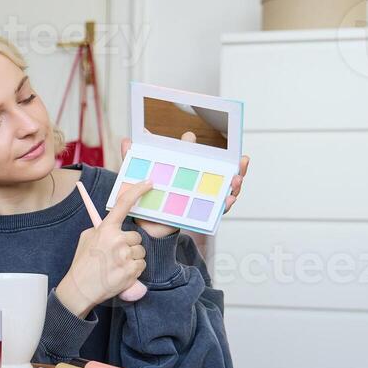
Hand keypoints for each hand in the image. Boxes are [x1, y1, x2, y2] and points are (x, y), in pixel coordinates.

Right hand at [56, 178, 149, 317]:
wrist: (80, 289)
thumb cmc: (83, 263)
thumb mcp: (87, 238)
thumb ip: (102, 228)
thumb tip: (114, 222)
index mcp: (105, 229)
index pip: (123, 205)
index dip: (138, 191)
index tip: (149, 182)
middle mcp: (117, 240)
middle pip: (136, 237)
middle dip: (130, 245)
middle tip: (116, 255)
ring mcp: (125, 256)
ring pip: (141, 252)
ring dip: (133, 258)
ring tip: (117, 265)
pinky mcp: (131, 271)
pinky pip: (141, 265)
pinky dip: (134, 270)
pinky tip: (121, 274)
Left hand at [118, 133, 251, 238]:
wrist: (145, 226)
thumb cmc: (147, 199)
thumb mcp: (139, 178)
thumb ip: (133, 159)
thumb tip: (127, 140)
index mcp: (187, 171)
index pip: (204, 158)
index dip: (211, 151)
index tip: (207, 143)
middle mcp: (199, 184)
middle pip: (223, 173)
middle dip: (236, 167)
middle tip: (240, 161)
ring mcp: (202, 199)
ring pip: (225, 190)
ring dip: (235, 184)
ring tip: (237, 179)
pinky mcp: (201, 215)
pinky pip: (217, 211)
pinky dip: (225, 205)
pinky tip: (228, 200)